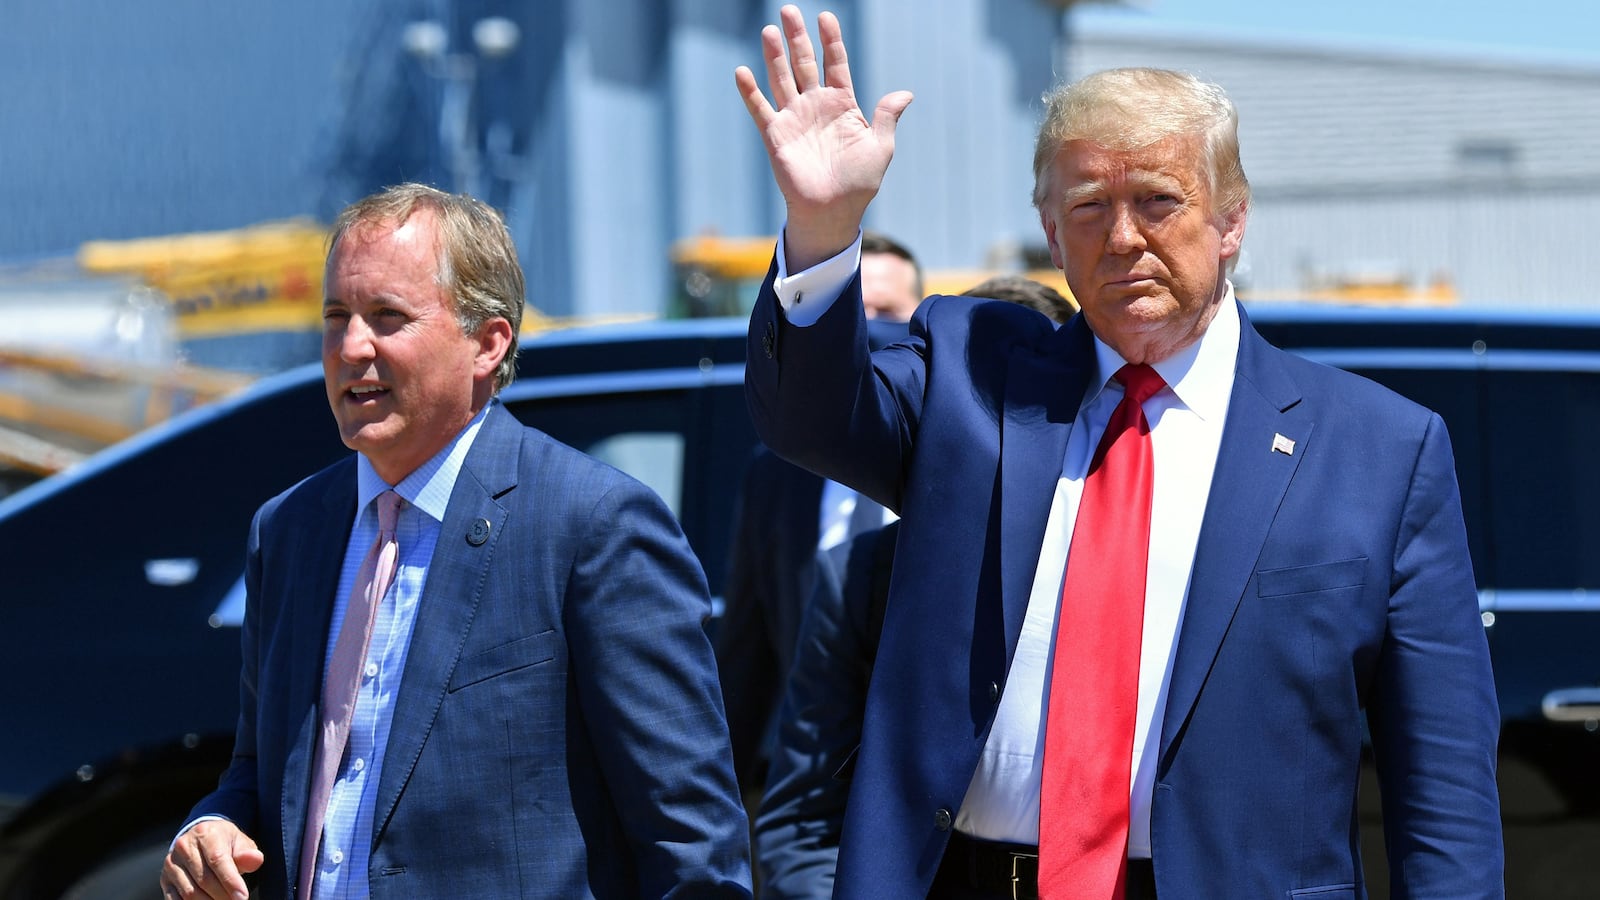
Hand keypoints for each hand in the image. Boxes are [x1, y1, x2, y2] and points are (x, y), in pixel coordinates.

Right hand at [160, 819, 263, 899]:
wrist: (199, 839)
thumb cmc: (224, 843)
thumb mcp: (240, 842)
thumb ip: (248, 853)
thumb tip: (255, 859)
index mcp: (205, 834)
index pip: (218, 860)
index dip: (231, 881)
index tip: (242, 897)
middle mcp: (184, 846)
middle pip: (204, 879)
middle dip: (223, 896)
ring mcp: (171, 864)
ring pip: (190, 892)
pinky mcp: (165, 879)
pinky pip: (175, 899)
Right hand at [735, 4, 912, 269]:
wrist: (833, 212)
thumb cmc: (859, 183)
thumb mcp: (881, 146)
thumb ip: (887, 116)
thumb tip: (906, 93)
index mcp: (841, 104)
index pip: (835, 63)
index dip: (830, 40)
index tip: (825, 16)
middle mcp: (815, 106)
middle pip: (804, 63)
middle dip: (797, 37)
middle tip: (789, 9)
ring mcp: (794, 119)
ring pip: (781, 79)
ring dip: (774, 56)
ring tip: (770, 30)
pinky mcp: (775, 135)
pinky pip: (760, 109)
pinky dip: (750, 91)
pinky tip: (742, 71)